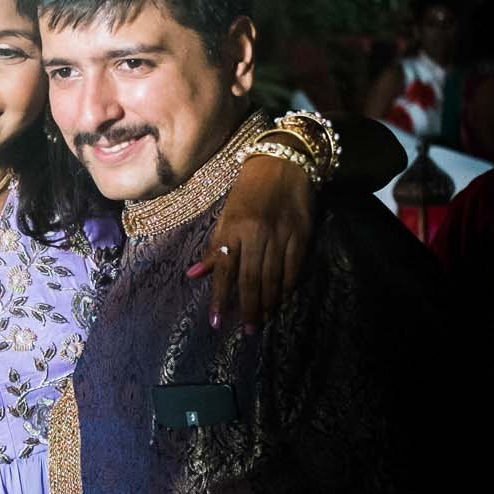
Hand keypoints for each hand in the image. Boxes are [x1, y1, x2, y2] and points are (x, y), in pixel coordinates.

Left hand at [188, 153, 313, 331]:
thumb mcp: (226, 215)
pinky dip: (287, 286)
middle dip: (248, 307)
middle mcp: (256, 234)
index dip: (220, 298)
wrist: (282, 162)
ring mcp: (281, 235)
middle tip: (247, 331)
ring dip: (268, 302)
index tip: (217, 322)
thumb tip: (193, 275)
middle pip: (251, 279)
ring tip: (263, 320)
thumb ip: (215, 248)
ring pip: (274, 278)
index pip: (224, 270)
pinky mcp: (301, 234)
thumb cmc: (248, 189)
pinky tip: (282, 299)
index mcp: (233, 228)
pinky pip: (294, 268)